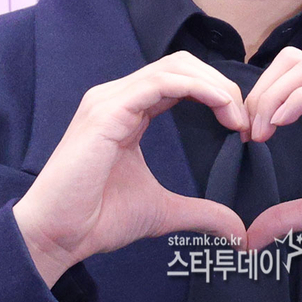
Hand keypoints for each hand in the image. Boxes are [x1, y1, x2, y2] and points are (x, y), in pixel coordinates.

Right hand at [13, 52, 247, 287]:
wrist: (57, 236)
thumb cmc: (97, 219)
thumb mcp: (162, 212)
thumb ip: (200, 212)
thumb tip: (237, 230)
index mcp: (128, 109)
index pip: (179, 80)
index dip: (215, 92)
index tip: (241, 124)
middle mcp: (117, 96)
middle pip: (181, 64)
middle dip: (219, 83)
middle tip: (244, 118)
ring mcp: (109, 99)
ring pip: (174, 67)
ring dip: (213, 85)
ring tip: (236, 115)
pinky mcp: (107, 110)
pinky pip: (160, 83)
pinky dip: (196, 88)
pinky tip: (220, 106)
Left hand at [244, 48, 301, 251]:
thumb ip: (290, 215)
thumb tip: (250, 237)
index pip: (289, 80)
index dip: (260, 100)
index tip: (244, 136)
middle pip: (292, 62)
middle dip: (261, 90)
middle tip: (248, 130)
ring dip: (274, 93)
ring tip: (261, 130)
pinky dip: (298, 97)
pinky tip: (281, 122)